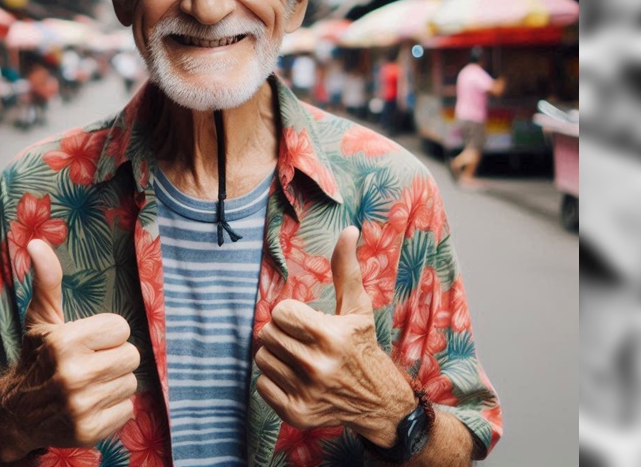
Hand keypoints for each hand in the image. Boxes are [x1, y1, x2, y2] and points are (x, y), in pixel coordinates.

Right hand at [0, 240, 138, 459]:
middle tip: (91, 363)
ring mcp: (81, 406)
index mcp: (64, 342)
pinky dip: (112, 408)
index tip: (88, 341)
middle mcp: (73, 375)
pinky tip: (90, 404)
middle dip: (114, 358)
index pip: (121, 328)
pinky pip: (127, 410)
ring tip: (89, 384)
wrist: (15, 415)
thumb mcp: (40, 318)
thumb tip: (36, 243)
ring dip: (114, 383)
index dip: (107, 334)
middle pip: (131, 356)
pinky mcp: (89, 431)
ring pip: (131, 383)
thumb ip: (47, 280)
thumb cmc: (35, 359)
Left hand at [255, 226, 415, 446]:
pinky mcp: (296, 413)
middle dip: (282, 333)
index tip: (306, 320)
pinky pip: (262, 386)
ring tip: (299, 358)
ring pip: (262, 359)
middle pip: (267, 335)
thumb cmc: (363, 346)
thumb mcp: (358, 307)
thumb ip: (346, 268)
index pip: (280, 313)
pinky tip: (296, 378)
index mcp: (330, 336)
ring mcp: (306, 392)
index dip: (291, 313)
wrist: (378, 401)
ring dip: (277, 355)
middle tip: (302, 340)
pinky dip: (274, 380)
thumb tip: (348, 229)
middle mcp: (317, 366)